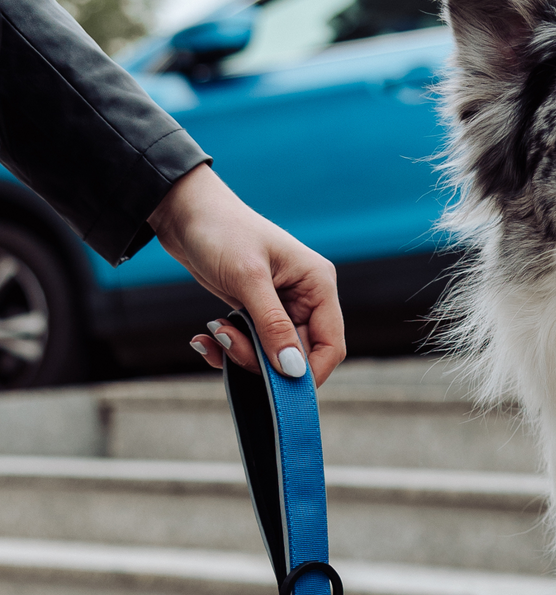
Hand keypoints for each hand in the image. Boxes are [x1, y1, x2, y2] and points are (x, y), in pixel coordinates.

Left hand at [148, 163, 345, 386]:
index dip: (309, 372)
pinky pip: (252, 345)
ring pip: (273, 354)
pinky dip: (229, 348)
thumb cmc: (221, 231)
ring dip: (241, 353)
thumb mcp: (247, 279)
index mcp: (318, 285)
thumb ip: (273, 326)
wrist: (184, 210)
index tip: (277, 385)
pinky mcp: (256, 311)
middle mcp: (306, 298)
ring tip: (214, 332)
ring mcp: (281, 306)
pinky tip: (206, 337)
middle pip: (299, 354)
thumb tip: (293, 371)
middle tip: (227, 344)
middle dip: (263, 359)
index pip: (331, 345)